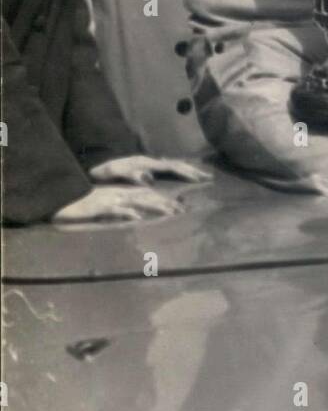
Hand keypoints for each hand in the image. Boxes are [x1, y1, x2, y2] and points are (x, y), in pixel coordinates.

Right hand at [52, 185, 182, 223]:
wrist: (60, 199)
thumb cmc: (81, 205)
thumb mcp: (103, 206)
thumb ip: (120, 208)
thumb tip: (137, 215)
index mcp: (120, 193)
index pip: (146, 195)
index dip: (163, 200)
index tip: (180, 207)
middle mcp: (118, 194)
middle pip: (146, 196)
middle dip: (165, 202)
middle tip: (184, 210)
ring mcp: (108, 199)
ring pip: (135, 201)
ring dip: (153, 206)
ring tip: (170, 212)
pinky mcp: (97, 207)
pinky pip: (114, 209)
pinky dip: (126, 212)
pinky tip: (138, 216)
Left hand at [89, 156, 211, 185]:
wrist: (92, 163)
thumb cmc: (102, 170)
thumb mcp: (114, 172)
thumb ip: (132, 175)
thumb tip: (150, 179)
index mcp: (145, 163)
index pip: (171, 166)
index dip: (186, 172)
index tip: (200, 178)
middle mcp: (148, 161)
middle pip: (175, 164)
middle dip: (192, 170)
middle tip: (208, 177)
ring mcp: (146, 162)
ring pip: (171, 164)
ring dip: (187, 170)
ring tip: (200, 175)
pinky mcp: (143, 166)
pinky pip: (165, 167)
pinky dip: (177, 170)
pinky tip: (181, 174)